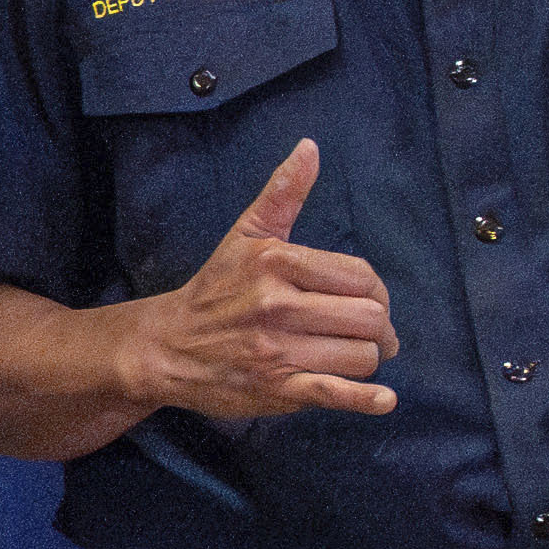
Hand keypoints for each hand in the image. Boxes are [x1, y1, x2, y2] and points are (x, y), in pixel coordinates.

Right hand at [126, 139, 397, 423]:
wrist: (164, 346)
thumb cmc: (213, 290)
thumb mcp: (244, 236)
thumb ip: (282, 193)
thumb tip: (310, 147)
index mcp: (277, 263)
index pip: (361, 277)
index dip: (376, 292)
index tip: (367, 302)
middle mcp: (278, 306)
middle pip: (369, 318)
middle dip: (378, 328)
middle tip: (369, 333)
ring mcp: (277, 351)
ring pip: (360, 356)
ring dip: (366, 359)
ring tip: (355, 357)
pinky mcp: (275, 389)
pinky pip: (336, 394)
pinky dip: (366, 400)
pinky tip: (383, 400)